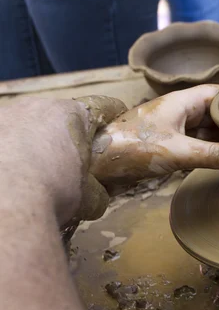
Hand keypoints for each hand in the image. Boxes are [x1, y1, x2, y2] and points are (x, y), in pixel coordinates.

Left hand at [0, 96, 125, 224]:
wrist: (6, 204)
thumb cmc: (54, 193)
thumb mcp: (89, 198)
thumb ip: (98, 190)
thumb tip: (99, 196)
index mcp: (72, 114)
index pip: (102, 106)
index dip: (113, 117)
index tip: (116, 125)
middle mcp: (37, 105)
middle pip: (59, 115)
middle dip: (66, 133)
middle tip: (69, 159)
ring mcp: (5, 114)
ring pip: (27, 124)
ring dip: (33, 140)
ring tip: (32, 170)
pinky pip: (4, 137)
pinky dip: (9, 151)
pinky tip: (10, 174)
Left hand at [90, 85, 218, 187]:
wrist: (93, 165)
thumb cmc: (131, 148)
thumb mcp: (179, 152)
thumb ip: (215, 155)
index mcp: (182, 101)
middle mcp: (179, 112)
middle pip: (215, 112)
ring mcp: (172, 129)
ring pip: (206, 131)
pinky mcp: (167, 147)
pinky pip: (196, 145)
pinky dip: (211, 151)